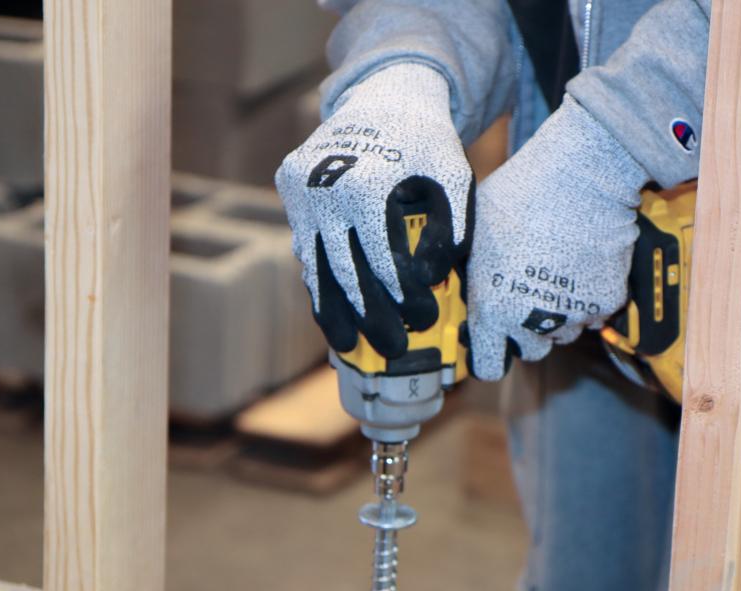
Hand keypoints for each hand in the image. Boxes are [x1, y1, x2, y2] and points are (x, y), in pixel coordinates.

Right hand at [276, 63, 472, 359]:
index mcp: (366, 183)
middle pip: (346, 270)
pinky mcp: (288, 187)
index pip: (383, 257)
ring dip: (333, 310)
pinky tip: (333, 312)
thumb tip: (434, 278)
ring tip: (348, 346)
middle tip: (393, 347)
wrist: (383, 93)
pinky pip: (305, 245)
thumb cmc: (426, 140)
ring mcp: (301, 188)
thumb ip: (450, 226)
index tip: (423, 319)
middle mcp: (325, 187)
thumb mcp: (452, 176)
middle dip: (370, 315)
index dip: (402, 295)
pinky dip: (318, 280)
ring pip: (315, 263)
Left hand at [464, 96, 649, 380]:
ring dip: (559, 315)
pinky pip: (594, 313)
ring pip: (564, 333)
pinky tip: (580, 263)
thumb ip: (466, 267)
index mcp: (492, 308)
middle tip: (528, 295)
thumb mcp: (472, 231)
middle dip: (528, 331)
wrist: (579, 178)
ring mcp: (572, 315)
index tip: (495, 343)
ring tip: (554, 272)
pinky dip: (589, 297)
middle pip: (531, 351)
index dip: (490, 354)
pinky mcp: (605, 303)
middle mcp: (531, 321)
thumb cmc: (519, 195)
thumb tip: (454, 277)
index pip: (488, 366)